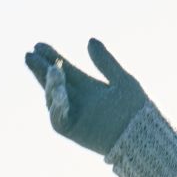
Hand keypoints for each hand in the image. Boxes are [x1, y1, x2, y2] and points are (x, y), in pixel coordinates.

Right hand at [24, 38, 146, 156]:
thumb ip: (105, 63)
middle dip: (41, 69)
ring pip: (53, 99)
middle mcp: (78, 101)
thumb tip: (90, 40)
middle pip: (53, 83)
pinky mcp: (74, 132)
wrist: (145, 135)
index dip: (52, 57)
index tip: (39, 45)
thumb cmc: (138, 110)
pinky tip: (59, 94)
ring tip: (53, 70)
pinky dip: (56, 107)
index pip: (65, 70)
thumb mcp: (122, 80)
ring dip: (50, 85)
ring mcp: (75, 117)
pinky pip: (58, 120)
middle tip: (30, 54)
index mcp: (88, 87)